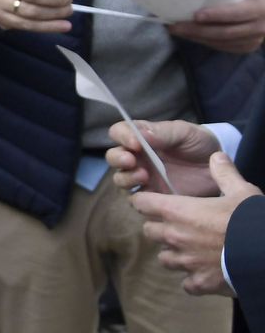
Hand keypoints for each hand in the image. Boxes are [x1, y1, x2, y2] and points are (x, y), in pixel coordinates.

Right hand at [107, 120, 221, 195]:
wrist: (220, 167)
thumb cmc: (199, 143)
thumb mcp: (184, 132)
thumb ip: (163, 132)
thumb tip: (140, 135)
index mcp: (141, 137)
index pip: (119, 132)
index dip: (122, 136)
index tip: (135, 143)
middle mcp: (137, 157)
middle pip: (113, 157)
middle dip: (118, 159)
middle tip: (131, 161)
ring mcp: (143, 177)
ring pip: (120, 179)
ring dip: (126, 177)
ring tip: (144, 176)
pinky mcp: (153, 196)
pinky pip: (136, 200)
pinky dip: (138, 198)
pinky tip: (152, 196)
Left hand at [131, 150, 262, 295]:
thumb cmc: (252, 221)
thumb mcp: (241, 191)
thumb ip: (224, 173)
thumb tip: (216, 155)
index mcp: (177, 211)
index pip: (141, 203)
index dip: (146, 201)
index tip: (154, 202)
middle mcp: (174, 236)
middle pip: (150, 231)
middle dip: (160, 228)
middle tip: (179, 226)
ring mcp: (185, 262)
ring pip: (164, 258)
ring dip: (174, 253)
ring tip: (191, 249)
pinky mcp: (199, 283)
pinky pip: (186, 283)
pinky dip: (192, 279)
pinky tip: (204, 272)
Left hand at [169, 0, 264, 53]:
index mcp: (259, 7)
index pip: (236, 13)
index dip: (216, 15)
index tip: (196, 15)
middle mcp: (259, 27)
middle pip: (224, 32)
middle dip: (197, 30)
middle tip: (175, 26)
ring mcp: (254, 40)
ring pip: (221, 42)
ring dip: (196, 37)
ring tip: (177, 30)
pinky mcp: (246, 48)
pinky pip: (222, 47)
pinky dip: (204, 41)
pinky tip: (190, 35)